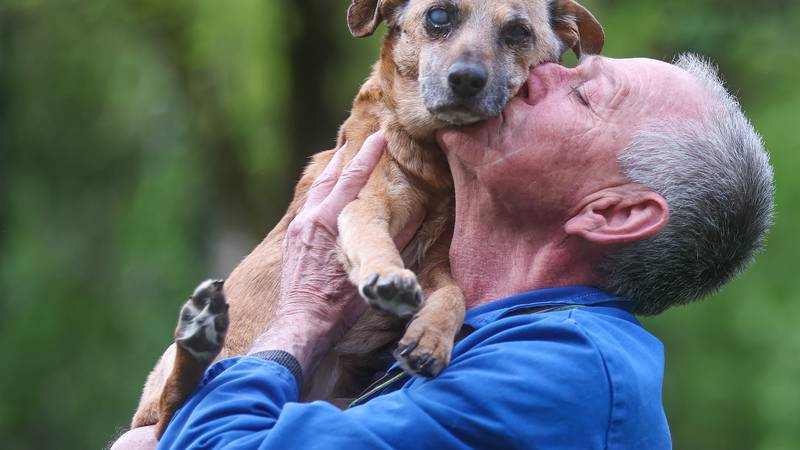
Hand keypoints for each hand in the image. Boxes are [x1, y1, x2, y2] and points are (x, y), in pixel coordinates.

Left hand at [249, 132, 386, 378]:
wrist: (302, 324)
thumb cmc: (337, 305)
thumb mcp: (368, 269)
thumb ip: (389, 240)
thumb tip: (413, 218)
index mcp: (328, 221)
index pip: (352, 178)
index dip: (368, 155)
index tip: (379, 135)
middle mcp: (309, 219)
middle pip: (328, 178)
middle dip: (344, 157)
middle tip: (357, 139)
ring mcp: (297, 231)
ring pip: (315, 192)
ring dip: (330, 175)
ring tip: (342, 163)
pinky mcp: (292, 242)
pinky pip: (307, 209)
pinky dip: (320, 196)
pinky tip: (327, 201)